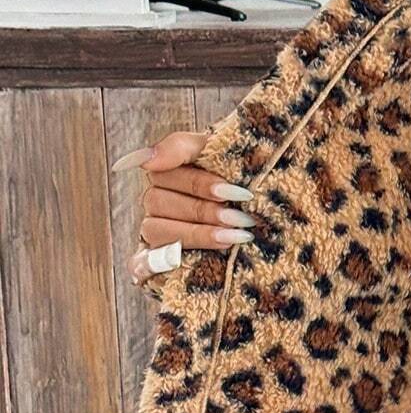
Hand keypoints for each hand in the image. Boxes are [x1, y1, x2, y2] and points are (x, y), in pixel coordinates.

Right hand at [114, 130, 256, 289]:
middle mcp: (156, 200)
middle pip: (158, 201)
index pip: (165, 171)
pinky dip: (152, 264)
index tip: (234, 192)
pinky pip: (141, 264)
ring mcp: (154, 231)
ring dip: (194, 234)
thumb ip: (181, 147)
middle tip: (241, 219)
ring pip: (155, 230)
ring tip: (233, 237)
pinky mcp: (156, 261)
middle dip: (203, 211)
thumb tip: (145, 161)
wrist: (266, 219)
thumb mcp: (220, 154)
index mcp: (167, 172)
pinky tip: (176, 262)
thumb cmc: (240, 182)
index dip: (198, 183)